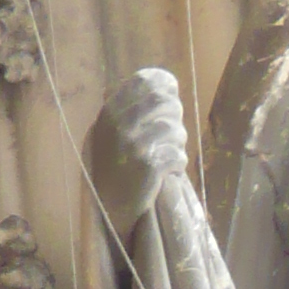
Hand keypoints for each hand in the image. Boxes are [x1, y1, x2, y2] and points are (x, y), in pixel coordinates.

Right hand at [88, 67, 188, 233]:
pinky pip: (179, 155)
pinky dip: (178, 165)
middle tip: (169, 135)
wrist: (108, 207)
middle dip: (175, 118)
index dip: (165, 86)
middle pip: (167, 102)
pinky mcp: (150, 165)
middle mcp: (120, 124)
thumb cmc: (112, 167)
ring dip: (177, 145)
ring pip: (176, 130)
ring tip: (164, 156)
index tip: (170, 95)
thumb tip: (156, 84)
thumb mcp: (108, 132)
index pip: (145, 80)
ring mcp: (135, 144)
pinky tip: (165, 172)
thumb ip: (126, 108)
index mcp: (110, 111)